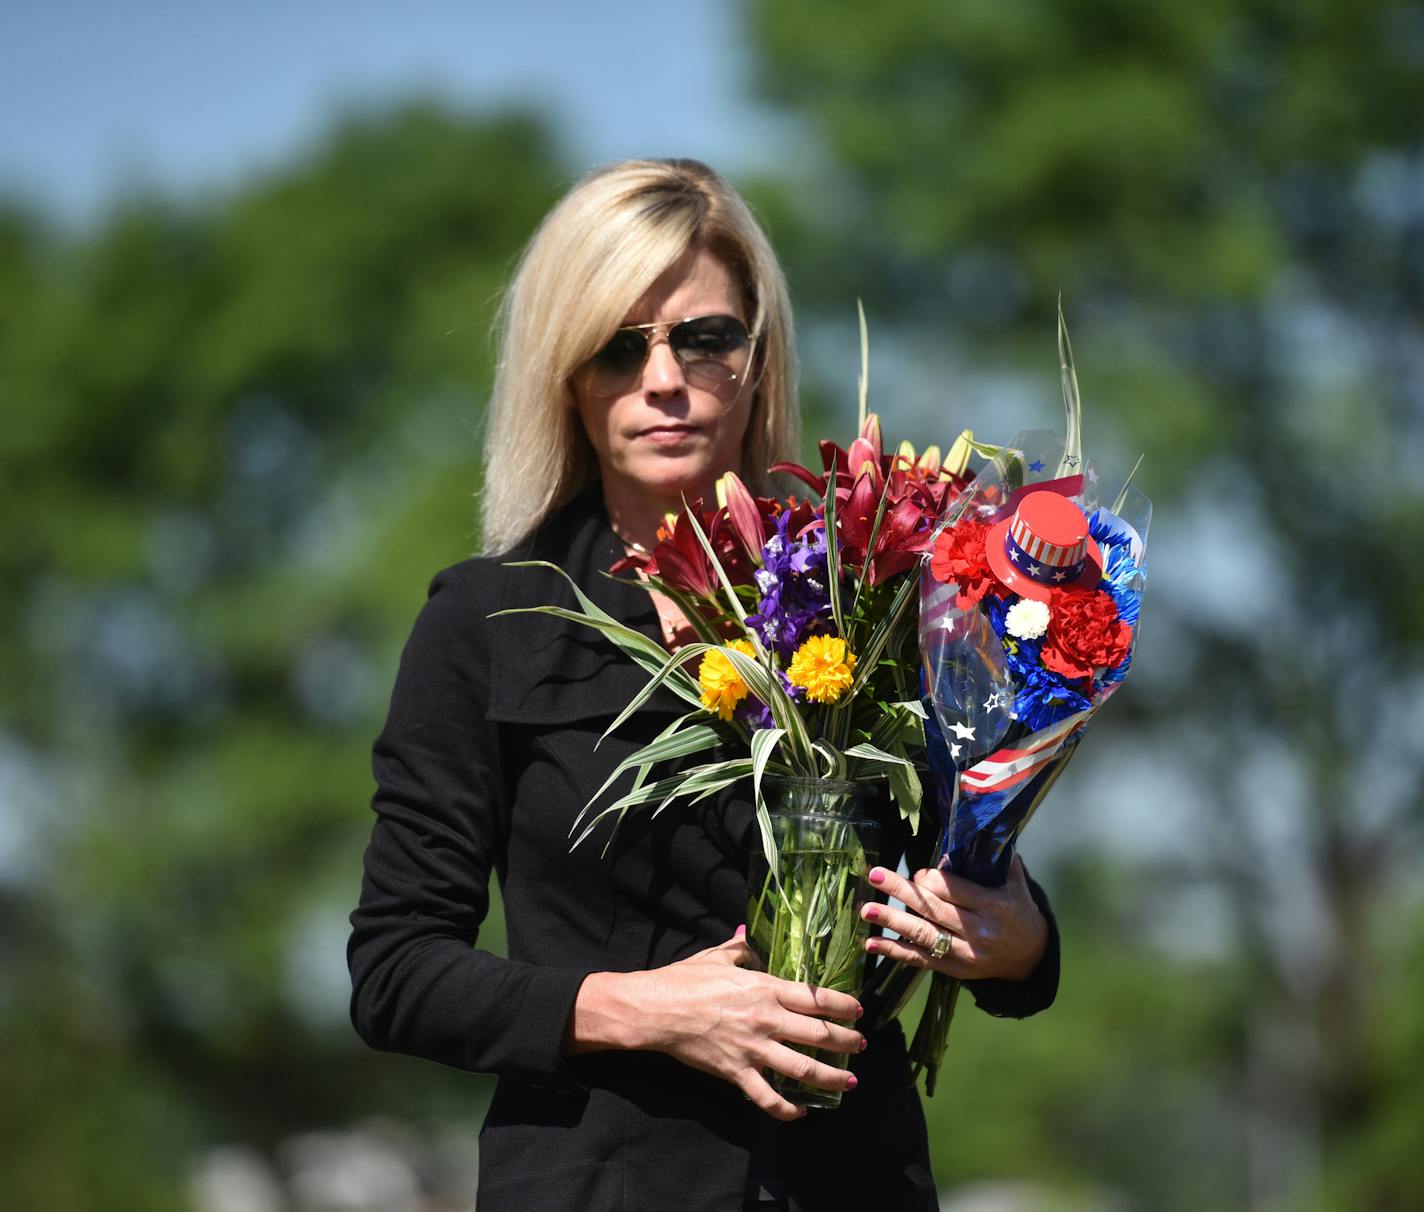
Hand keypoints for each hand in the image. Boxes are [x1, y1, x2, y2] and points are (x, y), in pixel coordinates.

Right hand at [569, 929, 864, 1121]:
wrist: (656, 1010)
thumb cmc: (685, 980)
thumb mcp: (716, 956)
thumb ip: (740, 948)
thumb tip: (749, 937)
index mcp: (765, 988)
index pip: (816, 998)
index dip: (843, 1005)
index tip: (858, 1010)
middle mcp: (766, 1019)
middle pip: (820, 1034)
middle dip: (847, 1041)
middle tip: (861, 1045)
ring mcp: (753, 1049)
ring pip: (803, 1068)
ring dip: (831, 1077)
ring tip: (850, 1080)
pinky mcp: (736, 1073)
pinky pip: (768, 1097)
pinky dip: (787, 1109)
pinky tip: (801, 1112)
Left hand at [861, 855, 1046, 981]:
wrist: (1030, 957)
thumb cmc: (1017, 909)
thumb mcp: (1015, 882)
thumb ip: (996, 858)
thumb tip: (972, 829)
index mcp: (994, 906)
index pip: (955, 890)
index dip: (931, 879)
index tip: (919, 873)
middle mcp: (979, 932)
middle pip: (934, 910)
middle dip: (903, 892)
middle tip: (876, 876)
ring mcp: (966, 954)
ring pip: (924, 936)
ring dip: (893, 922)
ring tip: (866, 911)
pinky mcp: (955, 970)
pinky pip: (921, 960)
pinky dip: (895, 952)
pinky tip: (872, 943)